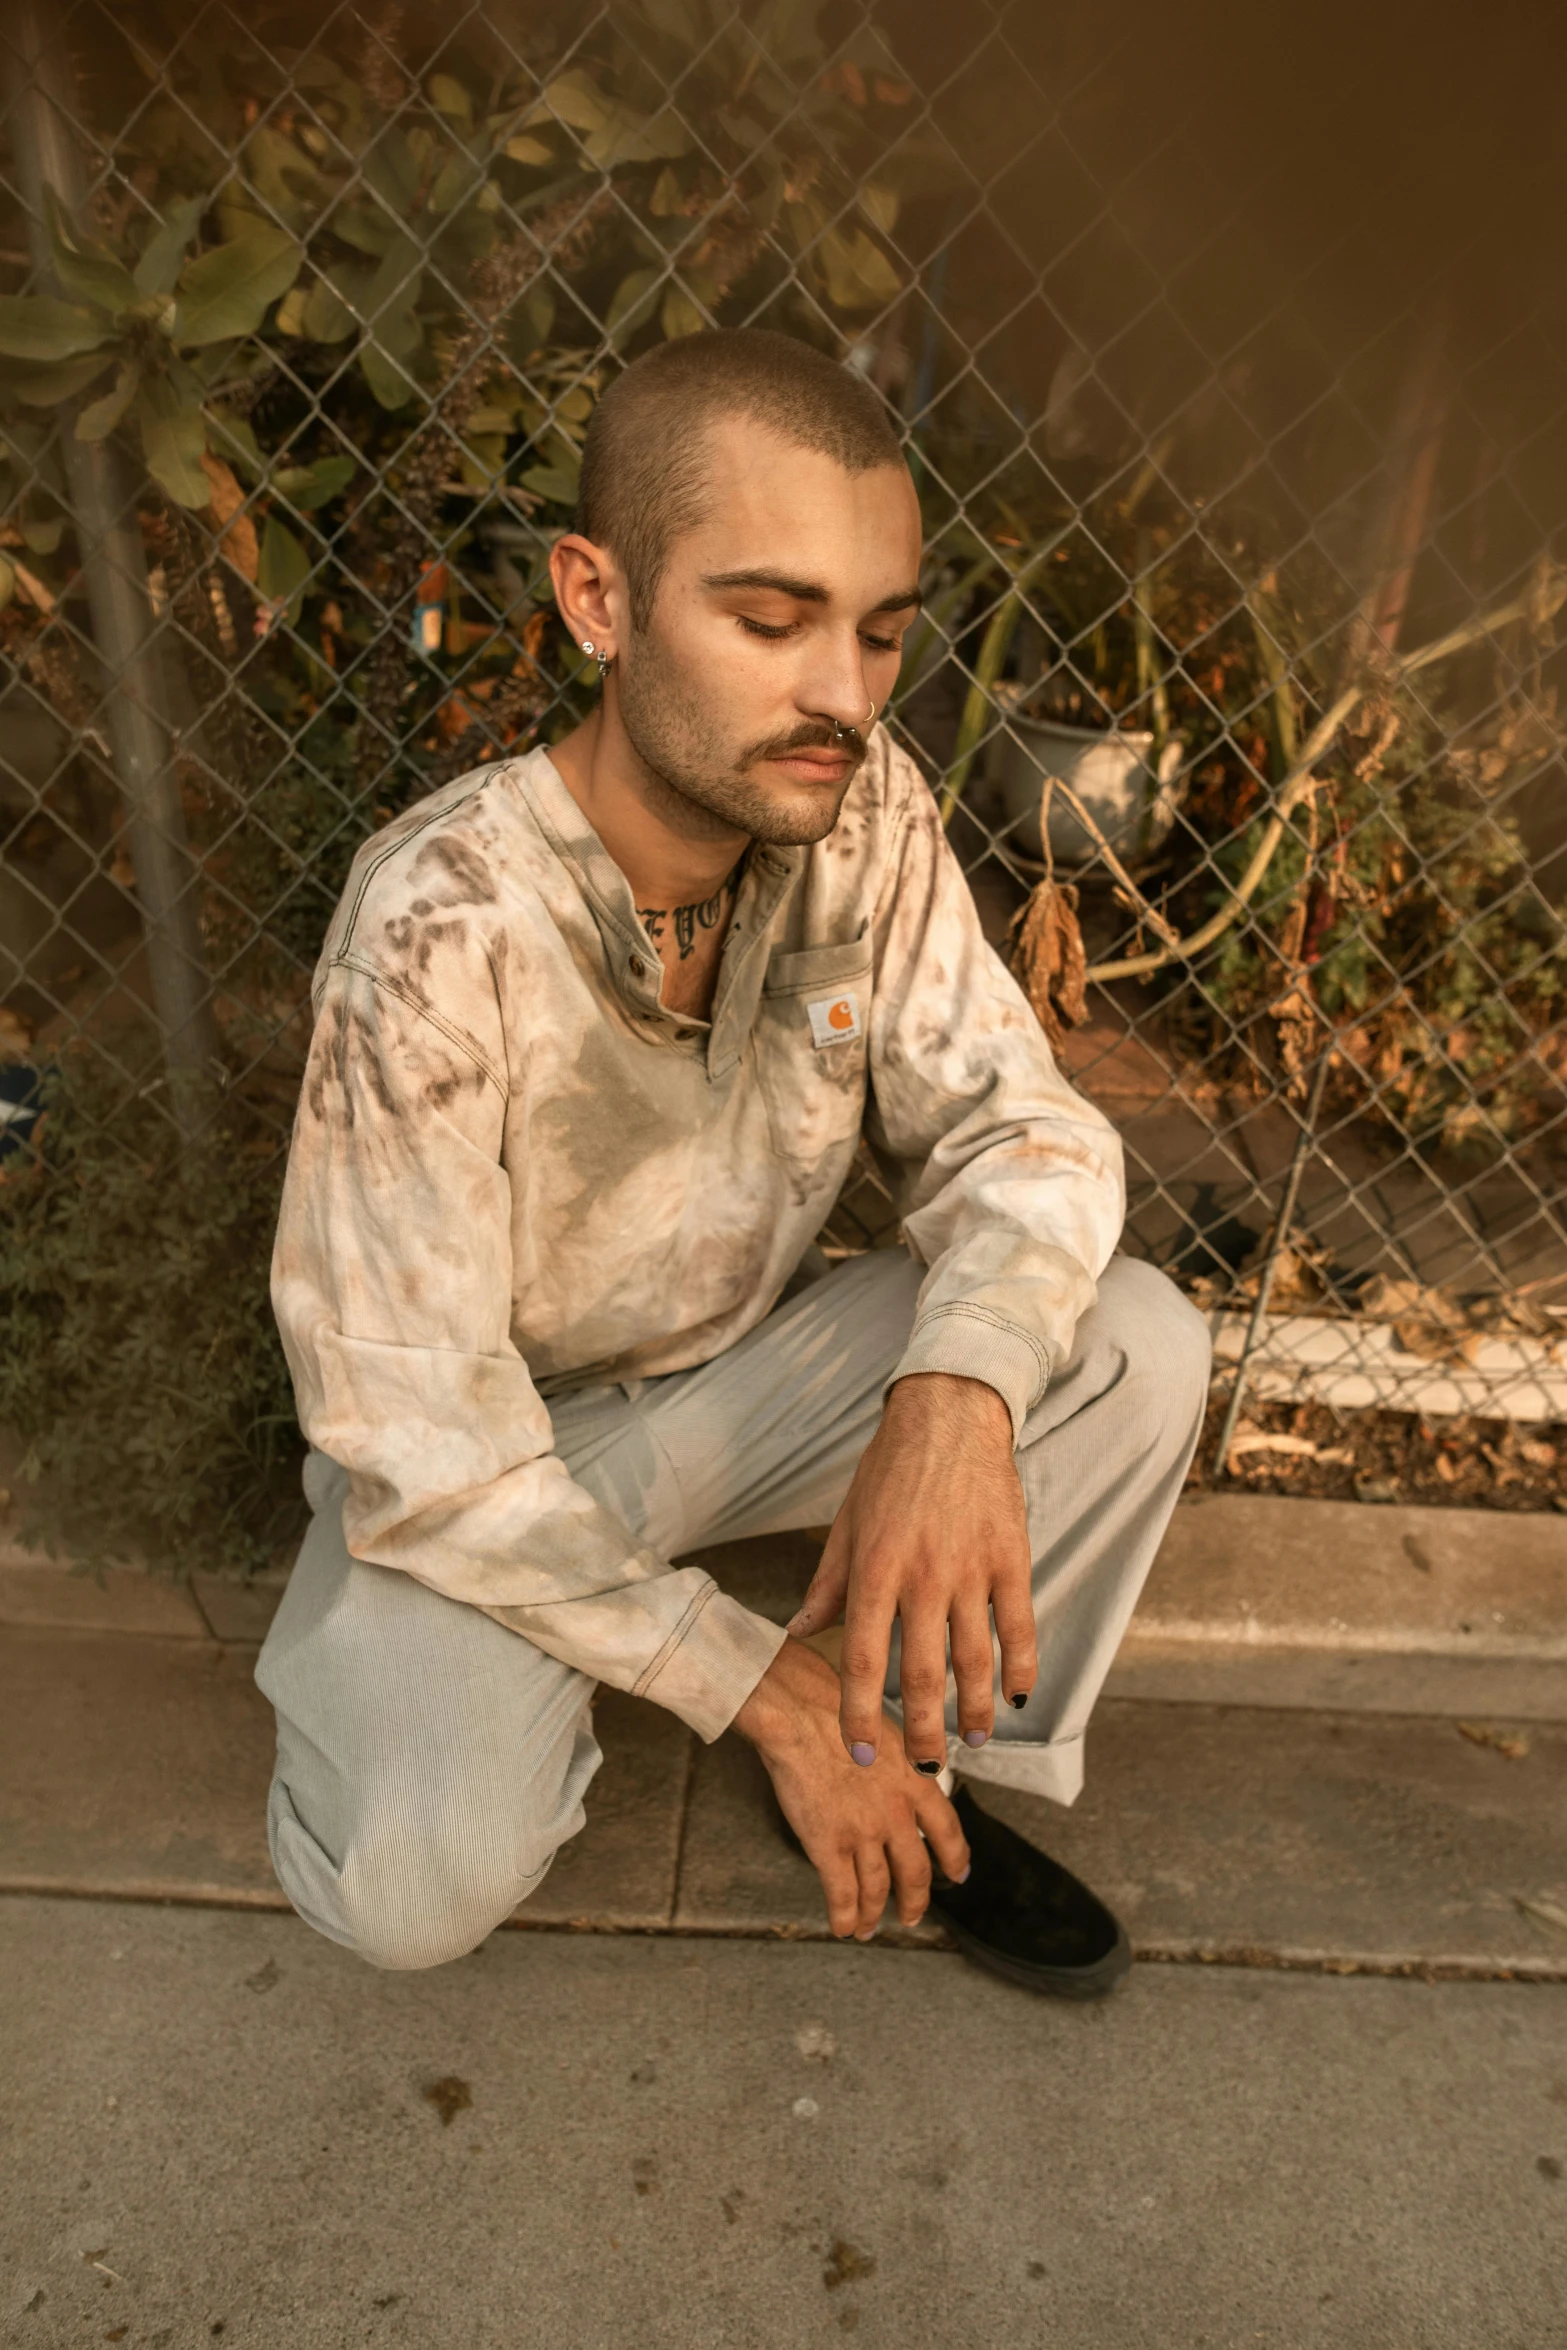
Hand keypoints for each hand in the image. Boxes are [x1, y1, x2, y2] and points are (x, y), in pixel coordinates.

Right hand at [732, 1637, 969, 1937]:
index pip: (948, 1831)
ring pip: (877, 1888)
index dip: (955, 1858)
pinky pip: (842, 1894)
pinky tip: (844, 1927)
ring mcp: (864, 1834)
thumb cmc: (834, 1709)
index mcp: (916, 1782)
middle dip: (914, 1900)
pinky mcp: (829, 1846)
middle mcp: (897, 1815)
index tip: (958, 1873)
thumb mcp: (886, 1730)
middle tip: (911, 1915)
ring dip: (874, 1914)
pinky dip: (845, 1916)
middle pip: (915, 1872)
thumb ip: (896, 1760)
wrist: (800, 1714)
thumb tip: (896, 1770)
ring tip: (870, 1927)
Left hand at [786, 1372, 1036, 1770]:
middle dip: (923, 1730)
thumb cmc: (890, 1471)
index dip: (859, 1713)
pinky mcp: (1011, 1559)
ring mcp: (971, 1570)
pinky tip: (1016, 1698)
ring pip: (975, 1660)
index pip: (863, 1659)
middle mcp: (922, 1577)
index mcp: (875, 1570)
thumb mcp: (847, 1525)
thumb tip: (797, 1633)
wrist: (949, 1416)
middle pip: (923, 1674)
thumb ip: (827, 1585)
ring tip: (972, 1741)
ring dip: (974, 1711)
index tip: (859, 1752)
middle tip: (924, 1765)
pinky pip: (1018, 1627)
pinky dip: (1020, 1668)